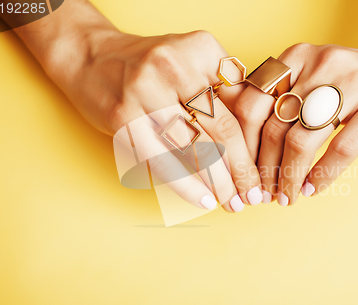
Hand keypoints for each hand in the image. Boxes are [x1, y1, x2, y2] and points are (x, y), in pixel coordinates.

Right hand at [48, 29, 262, 211]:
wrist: (91, 55)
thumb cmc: (151, 65)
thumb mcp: (192, 62)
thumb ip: (225, 91)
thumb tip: (258, 140)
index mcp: (202, 48)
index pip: (243, 104)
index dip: (258, 142)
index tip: (266, 169)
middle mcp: (175, 65)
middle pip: (222, 129)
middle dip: (242, 169)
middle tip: (254, 196)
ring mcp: (145, 90)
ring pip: (194, 147)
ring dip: (218, 183)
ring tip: (232, 203)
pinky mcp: (122, 115)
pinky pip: (160, 159)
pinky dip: (185, 184)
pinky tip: (203, 200)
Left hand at [234, 39, 357, 204]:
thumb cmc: (352, 81)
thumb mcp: (312, 75)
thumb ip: (280, 98)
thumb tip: (244, 147)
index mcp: (296, 58)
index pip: (251, 104)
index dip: (242, 144)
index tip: (243, 171)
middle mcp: (320, 65)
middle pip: (273, 126)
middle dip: (263, 168)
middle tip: (264, 192)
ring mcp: (354, 83)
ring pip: (302, 140)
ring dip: (289, 177)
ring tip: (288, 196)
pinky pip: (342, 148)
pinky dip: (323, 175)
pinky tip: (314, 188)